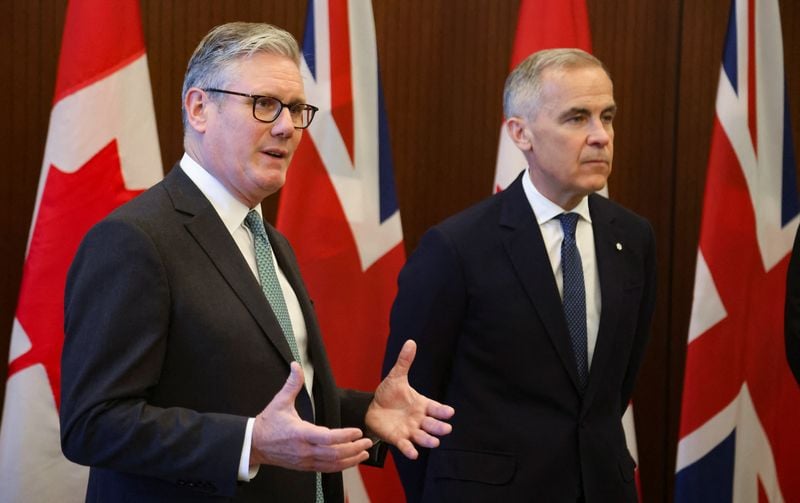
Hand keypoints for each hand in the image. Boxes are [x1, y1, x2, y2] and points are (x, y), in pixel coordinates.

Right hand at [251, 362, 372, 471]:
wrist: (254, 445)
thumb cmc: (268, 424)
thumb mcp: (279, 402)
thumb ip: (292, 384)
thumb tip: (296, 366)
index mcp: (300, 433)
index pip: (327, 438)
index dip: (344, 436)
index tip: (357, 431)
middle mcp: (304, 450)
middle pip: (334, 453)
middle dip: (353, 448)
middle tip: (367, 441)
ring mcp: (305, 461)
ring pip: (332, 464)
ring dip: (351, 459)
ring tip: (364, 452)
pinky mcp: (305, 467)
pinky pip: (326, 469)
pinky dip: (341, 466)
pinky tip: (350, 461)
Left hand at [366, 340, 454, 458]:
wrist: (372, 407)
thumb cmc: (388, 393)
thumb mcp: (396, 377)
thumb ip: (404, 362)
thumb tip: (410, 342)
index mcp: (421, 404)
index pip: (436, 408)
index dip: (442, 411)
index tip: (450, 412)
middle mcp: (419, 419)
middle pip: (432, 424)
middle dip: (439, 427)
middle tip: (446, 429)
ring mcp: (410, 430)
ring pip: (423, 437)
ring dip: (429, 440)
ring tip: (434, 442)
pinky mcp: (399, 438)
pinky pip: (406, 445)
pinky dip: (410, 450)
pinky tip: (414, 454)